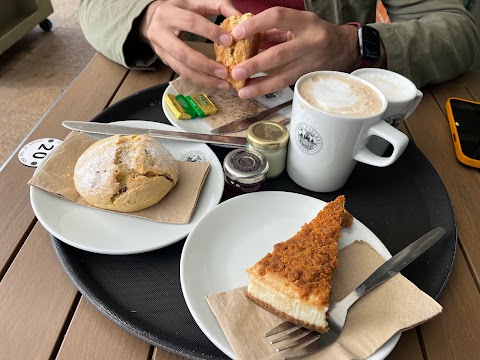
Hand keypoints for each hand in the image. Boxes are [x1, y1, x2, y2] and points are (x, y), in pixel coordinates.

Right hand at [140, 0, 239, 88]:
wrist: (153, 18)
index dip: (210, 32)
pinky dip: (200, 80)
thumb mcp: (195, 2)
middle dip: (205, 64)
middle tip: (225, 72)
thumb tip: (239, 16)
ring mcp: (160, 51)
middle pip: (183, 53)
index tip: (229, 41)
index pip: (191, 22)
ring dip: (204, 79)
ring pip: (182, 69)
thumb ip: (218, 5)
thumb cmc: (179, 9)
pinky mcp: (165, 62)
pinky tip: (214, 83)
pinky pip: (183, 74)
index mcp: (168, 13)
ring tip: (223, 83)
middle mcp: (159, 33)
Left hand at [230, 7, 359, 98]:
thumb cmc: (316, 33)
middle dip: (256, 64)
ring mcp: (310, 63)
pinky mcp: (309, 78)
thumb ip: (274, 29)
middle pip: (280, 54)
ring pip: (283, 77)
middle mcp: (310, 42)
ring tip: (242, 91)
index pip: (278, 17)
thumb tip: (245, 36)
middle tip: (236, 70)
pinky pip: (286, 85)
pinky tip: (254, 91)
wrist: (346, 48)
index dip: (256, 24)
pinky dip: (268, 88)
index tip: (237, 34)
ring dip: (260, 85)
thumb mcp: (299, 23)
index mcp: (305, 22)